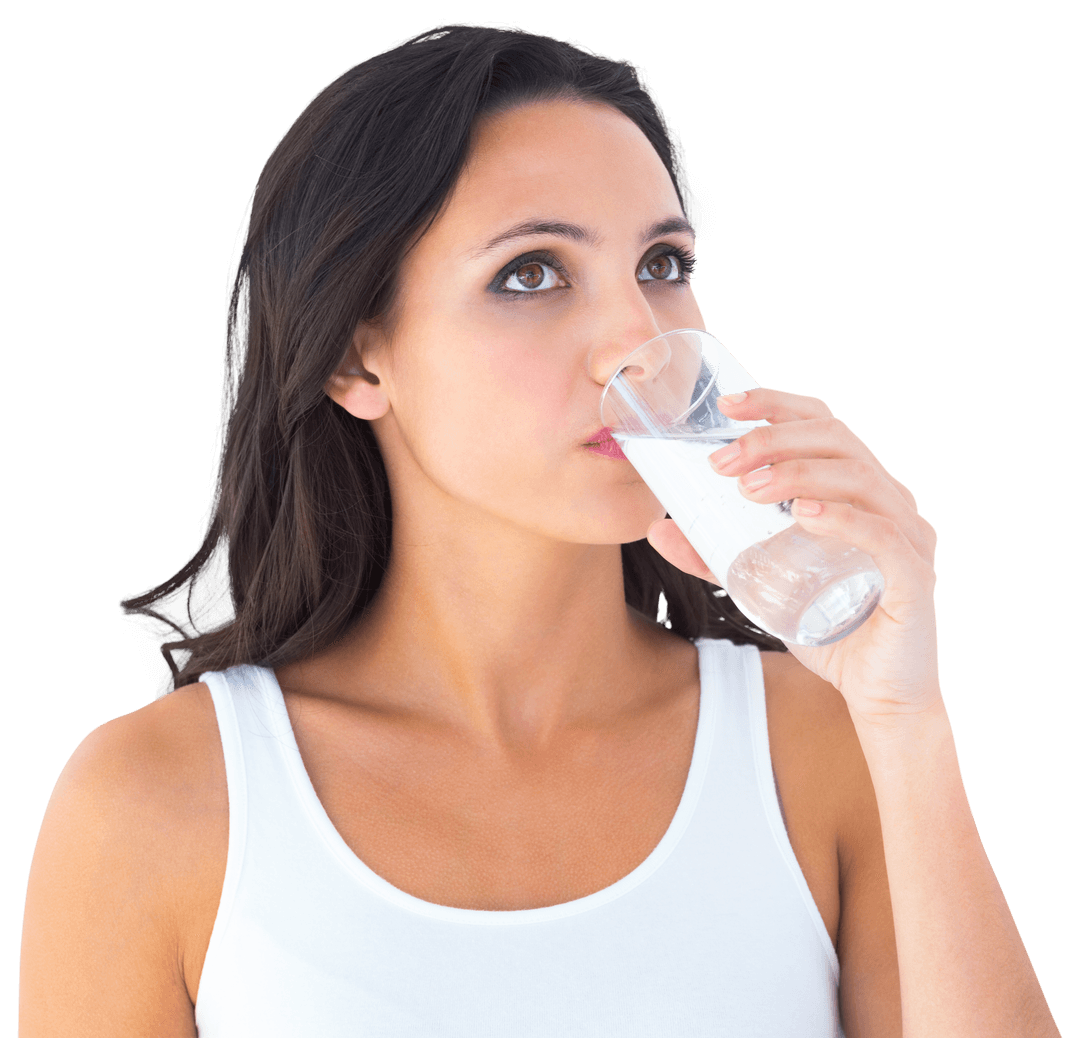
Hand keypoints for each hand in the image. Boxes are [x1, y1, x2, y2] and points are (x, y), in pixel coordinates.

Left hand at [645, 388, 941, 724]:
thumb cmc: (826, 627)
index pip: (822, 424)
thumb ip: (711, 556)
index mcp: (856, 489)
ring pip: (859, 478)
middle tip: (723, 463)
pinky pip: (884, 536)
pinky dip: (844, 518)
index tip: (727, 405)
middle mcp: (887, 501)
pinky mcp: (913, 577)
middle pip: (837, 440)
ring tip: (749, 489)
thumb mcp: (758, 582)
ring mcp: (907, 535)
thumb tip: (656, 528)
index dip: (777, 405)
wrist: (876, 693)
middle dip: (774, 440)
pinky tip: (806, 515)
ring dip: (799, 474)